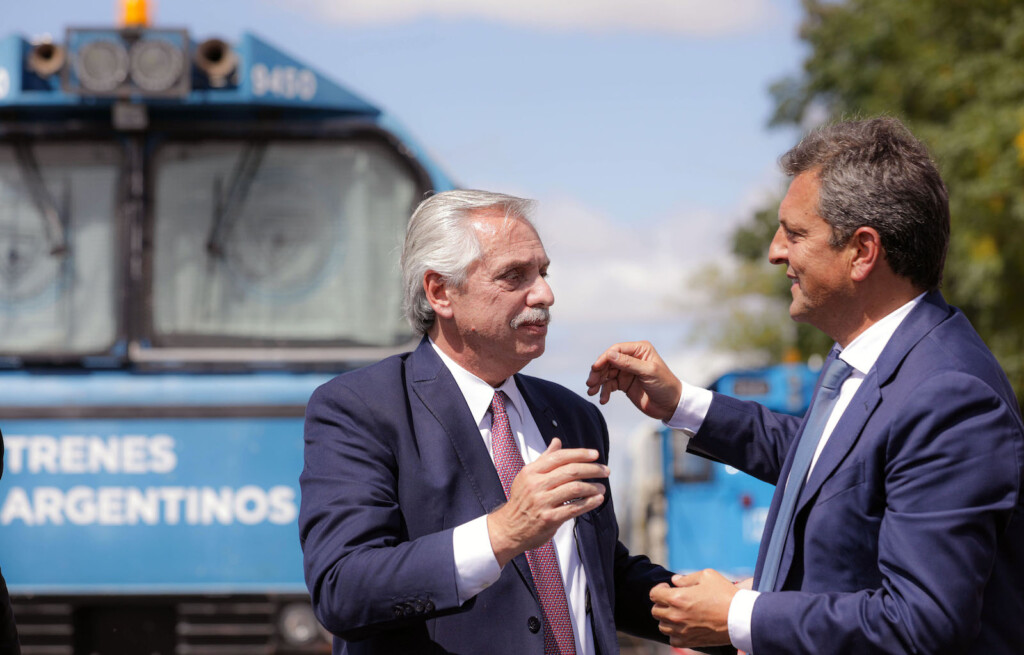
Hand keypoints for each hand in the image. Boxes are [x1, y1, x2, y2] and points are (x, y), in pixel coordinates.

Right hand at [487, 438, 607, 566]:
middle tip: (605, 470)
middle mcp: (536, 484)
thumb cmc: (522, 500)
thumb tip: (557, 441)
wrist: (509, 528)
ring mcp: (542, 502)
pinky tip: (598, 499)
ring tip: (601, 487)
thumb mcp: (528, 476)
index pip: (560, 457)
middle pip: (571, 471)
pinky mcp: (549, 519)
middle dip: (592, 469)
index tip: (595, 454)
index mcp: (531, 471)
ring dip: (593, 487)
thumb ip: (545, 459)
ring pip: (575, 488)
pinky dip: (589, 502)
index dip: (580, 454)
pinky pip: (574, 508)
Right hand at [586, 341, 682, 420]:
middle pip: (608, 362)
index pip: (617, 350)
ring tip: (592, 392)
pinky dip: (604, 392)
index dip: (604, 358)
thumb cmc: (665, 386)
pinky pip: (609, 385)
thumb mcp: (648, 373)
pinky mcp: (624, 384)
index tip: (595, 368)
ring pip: (606, 374)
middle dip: (598, 373)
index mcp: (640, 350)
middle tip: (590, 384)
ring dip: (598, 383)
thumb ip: (628, 363)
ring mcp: (627, 371)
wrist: (671, 406)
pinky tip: (603, 400)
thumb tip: (609, 355)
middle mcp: (632, 358)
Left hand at [650, 569, 737, 647]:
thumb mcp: (707, 576)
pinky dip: (674, 633)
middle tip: (673, 599)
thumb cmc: (725, 594)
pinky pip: (672, 639)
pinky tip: (684, 626)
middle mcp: (676, 615)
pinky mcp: (690, 642)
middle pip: (655, 611)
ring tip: (678, 612)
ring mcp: (682, 630)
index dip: (659, 589)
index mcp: (677, 598)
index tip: (668, 588)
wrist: (740, 618)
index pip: (654, 594)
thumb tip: (675, 580)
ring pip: (662, 626)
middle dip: (662, 603)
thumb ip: (687, 578)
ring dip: (667, 618)